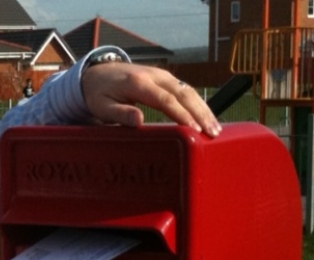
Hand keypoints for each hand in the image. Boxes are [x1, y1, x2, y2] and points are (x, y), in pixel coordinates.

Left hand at [82, 62, 221, 137]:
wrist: (98, 73)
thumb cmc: (99, 95)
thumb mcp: (102, 107)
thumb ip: (120, 114)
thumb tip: (139, 121)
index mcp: (138, 83)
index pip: (165, 99)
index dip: (181, 115)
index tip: (194, 130)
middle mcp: (154, 76)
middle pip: (183, 93)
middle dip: (200, 113)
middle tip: (212, 133)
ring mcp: (162, 75)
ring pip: (189, 91)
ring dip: (204, 109)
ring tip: (215, 129)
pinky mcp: (166, 79)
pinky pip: (186, 90)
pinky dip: (198, 104)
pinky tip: (207, 118)